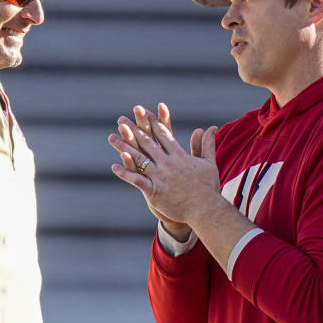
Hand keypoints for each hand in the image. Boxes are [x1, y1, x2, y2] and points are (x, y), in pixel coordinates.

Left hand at [110, 106, 219, 226]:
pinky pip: (137, 180)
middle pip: (147, 143)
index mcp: (179, 156)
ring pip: (138, 158)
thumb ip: (206, 144)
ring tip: (112, 138)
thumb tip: (210, 127)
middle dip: (133, 130)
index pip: (164, 135)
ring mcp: (160, 176)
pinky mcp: (154, 191)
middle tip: (121, 119)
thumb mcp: (208, 162)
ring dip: (124, 147)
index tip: (143, 112)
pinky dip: (126, 173)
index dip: (152, 122)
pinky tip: (115, 166)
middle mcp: (168, 163)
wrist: (205, 210)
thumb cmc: (208, 188)